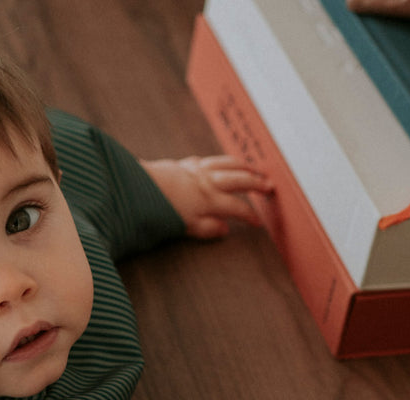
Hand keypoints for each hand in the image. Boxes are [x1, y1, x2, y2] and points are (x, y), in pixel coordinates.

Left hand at [140, 155, 271, 237]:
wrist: (139, 187)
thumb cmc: (160, 209)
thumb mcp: (185, 226)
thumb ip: (207, 228)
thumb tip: (225, 229)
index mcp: (209, 200)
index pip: (237, 208)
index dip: (250, 216)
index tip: (259, 223)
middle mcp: (207, 182)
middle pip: (239, 180)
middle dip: (257, 183)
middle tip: (270, 186)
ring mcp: (198, 170)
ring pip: (228, 164)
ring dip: (245, 166)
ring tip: (256, 169)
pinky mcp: (187, 164)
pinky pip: (211, 160)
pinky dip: (223, 161)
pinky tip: (225, 163)